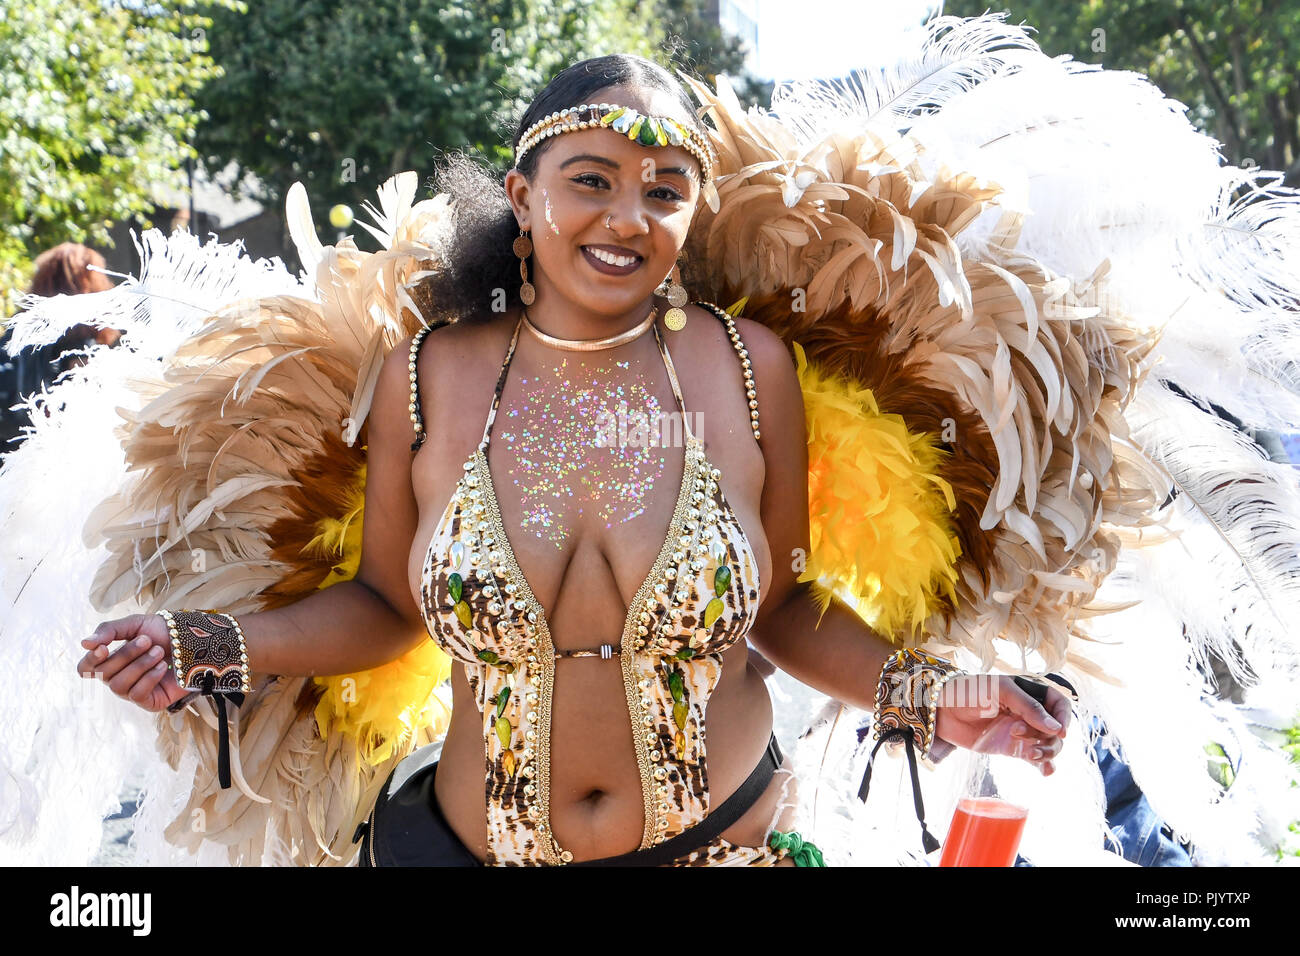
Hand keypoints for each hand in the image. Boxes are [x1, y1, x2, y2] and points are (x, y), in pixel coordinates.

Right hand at [77, 614, 189, 712]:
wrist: (196, 641)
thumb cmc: (164, 632)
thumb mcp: (136, 624)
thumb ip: (109, 630)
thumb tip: (84, 643)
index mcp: (111, 660)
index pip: (85, 668)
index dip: (90, 660)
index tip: (103, 647)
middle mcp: (118, 678)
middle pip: (103, 674)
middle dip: (126, 654)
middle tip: (148, 640)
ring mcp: (132, 691)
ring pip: (118, 685)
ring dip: (140, 665)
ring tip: (159, 652)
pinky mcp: (149, 702)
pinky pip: (137, 695)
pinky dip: (149, 678)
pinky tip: (163, 667)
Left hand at [933, 675, 1071, 775]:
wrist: (942, 710)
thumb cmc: (970, 691)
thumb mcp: (1000, 691)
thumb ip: (1029, 708)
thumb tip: (1057, 729)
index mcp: (1030, 692)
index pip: (1060, 704)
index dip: (1064, 718)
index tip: (1060, 731)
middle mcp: (1030, 712)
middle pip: (1057, 729)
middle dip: (1050, 738)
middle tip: (1022, 737)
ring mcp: (1022, 731)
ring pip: (1049, 744)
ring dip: (1047, 752)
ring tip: (1031, 755)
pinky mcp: (1013, 747)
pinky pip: (1036, 758)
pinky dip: (1044, 765)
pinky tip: (1045, 772)